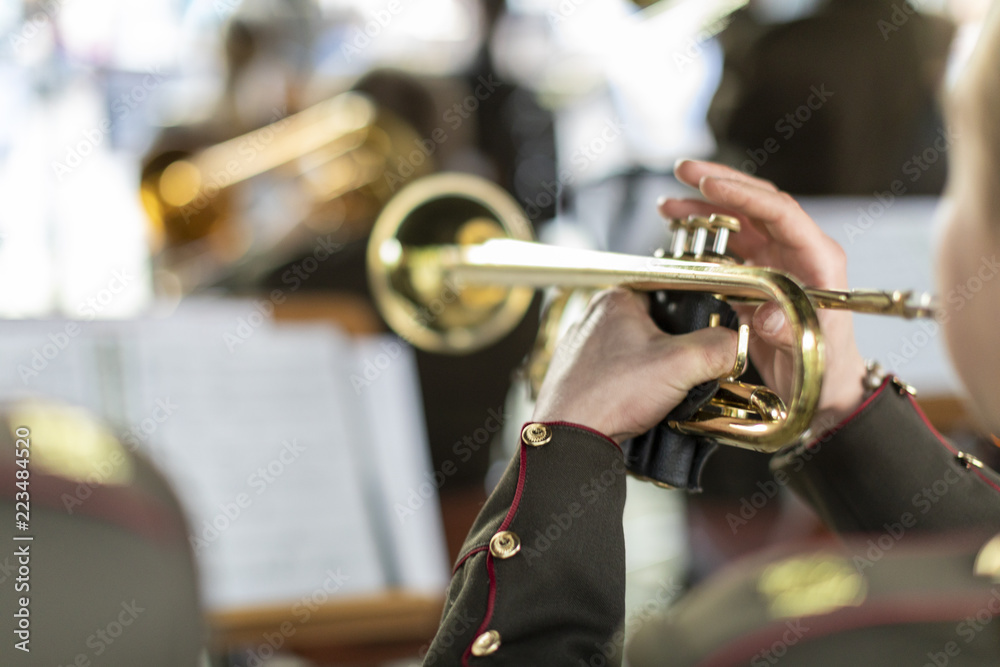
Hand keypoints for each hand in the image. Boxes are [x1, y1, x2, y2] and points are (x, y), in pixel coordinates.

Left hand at [531, 288, 737, 443]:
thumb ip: (719, 348)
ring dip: (656, 372)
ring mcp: (584, 349)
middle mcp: (595, 319)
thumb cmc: (609, 396)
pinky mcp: (580, 377)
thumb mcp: (681, 365)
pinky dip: (634, 388)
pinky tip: (640, 404)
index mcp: (615, 300)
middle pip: (655, 326)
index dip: (694, 318)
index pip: (669, 294)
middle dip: (676, 350)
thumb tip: (736, 345)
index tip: (705, 339)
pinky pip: (620, 375)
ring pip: (638, 354)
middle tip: (685, 372)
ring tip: (662, 392)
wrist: (569, 436)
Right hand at [660, 159, 866, 431]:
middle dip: (720, 184)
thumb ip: (787, 330)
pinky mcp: (757, 279)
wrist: (824, 392)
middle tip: (684, 172)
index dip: (743, 195)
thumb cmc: (826, 370)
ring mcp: (776, 263)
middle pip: (757, 204)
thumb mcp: (808, 351)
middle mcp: (797, 253)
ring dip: (704, 209)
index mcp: (818, 260)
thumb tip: (764, 314)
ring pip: (738, 222)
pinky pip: (728, 249)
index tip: (709, 185)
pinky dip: (703, 238)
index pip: (781, 212)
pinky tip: (678, 233)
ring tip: (667, 205)